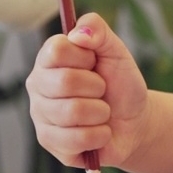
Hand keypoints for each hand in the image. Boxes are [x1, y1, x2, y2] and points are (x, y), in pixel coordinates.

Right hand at [26, 13, 150, 170]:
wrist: (134, 122)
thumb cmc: (121, 85)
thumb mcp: (116, 51)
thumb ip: (99, 31)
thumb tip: (79, 33)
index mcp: (50, 58)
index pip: (56, 50)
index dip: (84, 57)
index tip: (94, 63)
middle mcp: (38, 84)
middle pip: (64, 82)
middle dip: (97, 87)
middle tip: (101, 90)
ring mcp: (40, 114)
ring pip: (72, 112)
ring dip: (100, 112)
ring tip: (101, 112)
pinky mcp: (48, 141)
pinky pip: (76, 139)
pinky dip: (99, 135)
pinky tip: (99, 132)